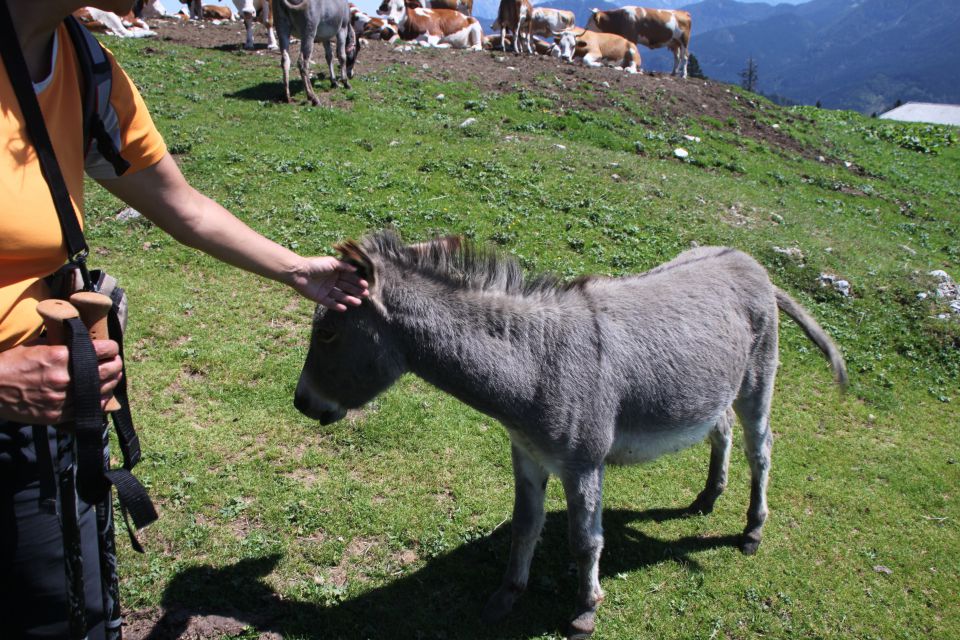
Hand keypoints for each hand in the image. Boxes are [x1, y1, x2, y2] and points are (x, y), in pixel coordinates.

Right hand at [0, 340, 122, 424]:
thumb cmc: (10, 363)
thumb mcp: (36, 345)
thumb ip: (60, 344)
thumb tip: (80, 340)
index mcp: (60, 356)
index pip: (101, 350)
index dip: (112, 348)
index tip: (113, 348)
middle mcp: (65, 378)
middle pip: (106, 371)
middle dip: (115, 365)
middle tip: (117, 362)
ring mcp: (62, 398)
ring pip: (100, 391)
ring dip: (111, 382)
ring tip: (114, 376)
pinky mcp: (57, 414)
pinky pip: (87, 409)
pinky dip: (99, 401)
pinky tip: (103, 395)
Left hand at [289, 257, 368, 310]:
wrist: (299, 272)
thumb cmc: (315, 265)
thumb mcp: (332, 262)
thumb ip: (344, 266)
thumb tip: (355, 269)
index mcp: (335, 272)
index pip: (348, 277)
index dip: (357, 281)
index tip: (365, 285)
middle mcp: (332, 281)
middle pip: (346, 287)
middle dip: (356, 291)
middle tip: (365, 295)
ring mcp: (326, 290)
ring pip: (340, 295)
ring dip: (349, 299)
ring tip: (358, 303)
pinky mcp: (320, 298)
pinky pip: (330, 303)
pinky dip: (336, 306)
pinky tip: (344, 308)